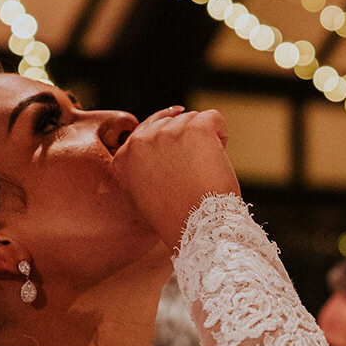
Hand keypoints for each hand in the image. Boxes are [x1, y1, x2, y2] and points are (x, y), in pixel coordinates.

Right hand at [111, 106, 240, 245]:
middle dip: (186, 140)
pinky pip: (214, 119)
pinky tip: (218, 160)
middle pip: (170, 122)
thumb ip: (139, 171)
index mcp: (124, 157)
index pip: (145, 130)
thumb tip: (151, 152)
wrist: (197, 227)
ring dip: (204, 141)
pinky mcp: (195, 127)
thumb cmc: (175, 218)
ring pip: (193, 120)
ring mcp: (167, 131)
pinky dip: (221, 136)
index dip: (167, 136)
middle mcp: (141, 140)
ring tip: (204, 171)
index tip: (181, 143)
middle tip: (195, 170)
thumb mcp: (141, 197)